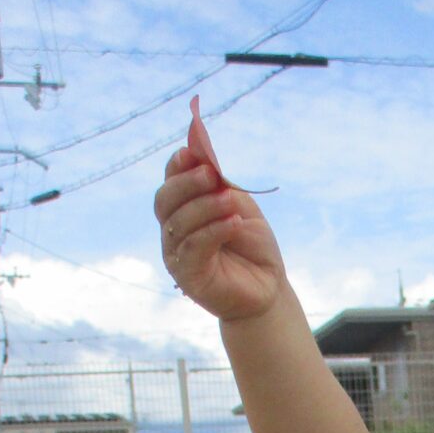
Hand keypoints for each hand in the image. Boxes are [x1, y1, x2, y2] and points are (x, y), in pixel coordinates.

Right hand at [154, 149, 284, 322]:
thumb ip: (217, 180)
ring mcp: (176, 254)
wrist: (268, 287)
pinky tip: (233, 223)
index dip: (178, 166)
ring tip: (230, 202)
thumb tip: (196, 144)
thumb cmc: (252, 245)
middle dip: (188, 184)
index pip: (170, 182)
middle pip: (165, 200)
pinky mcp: (187, 275)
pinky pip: (193, 248)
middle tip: (212, 176)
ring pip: (179, 223)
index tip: (194, 153)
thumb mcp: (238, 204)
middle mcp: (173, 230)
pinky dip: (213, 231)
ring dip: (205, 207)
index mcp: (183, 209)